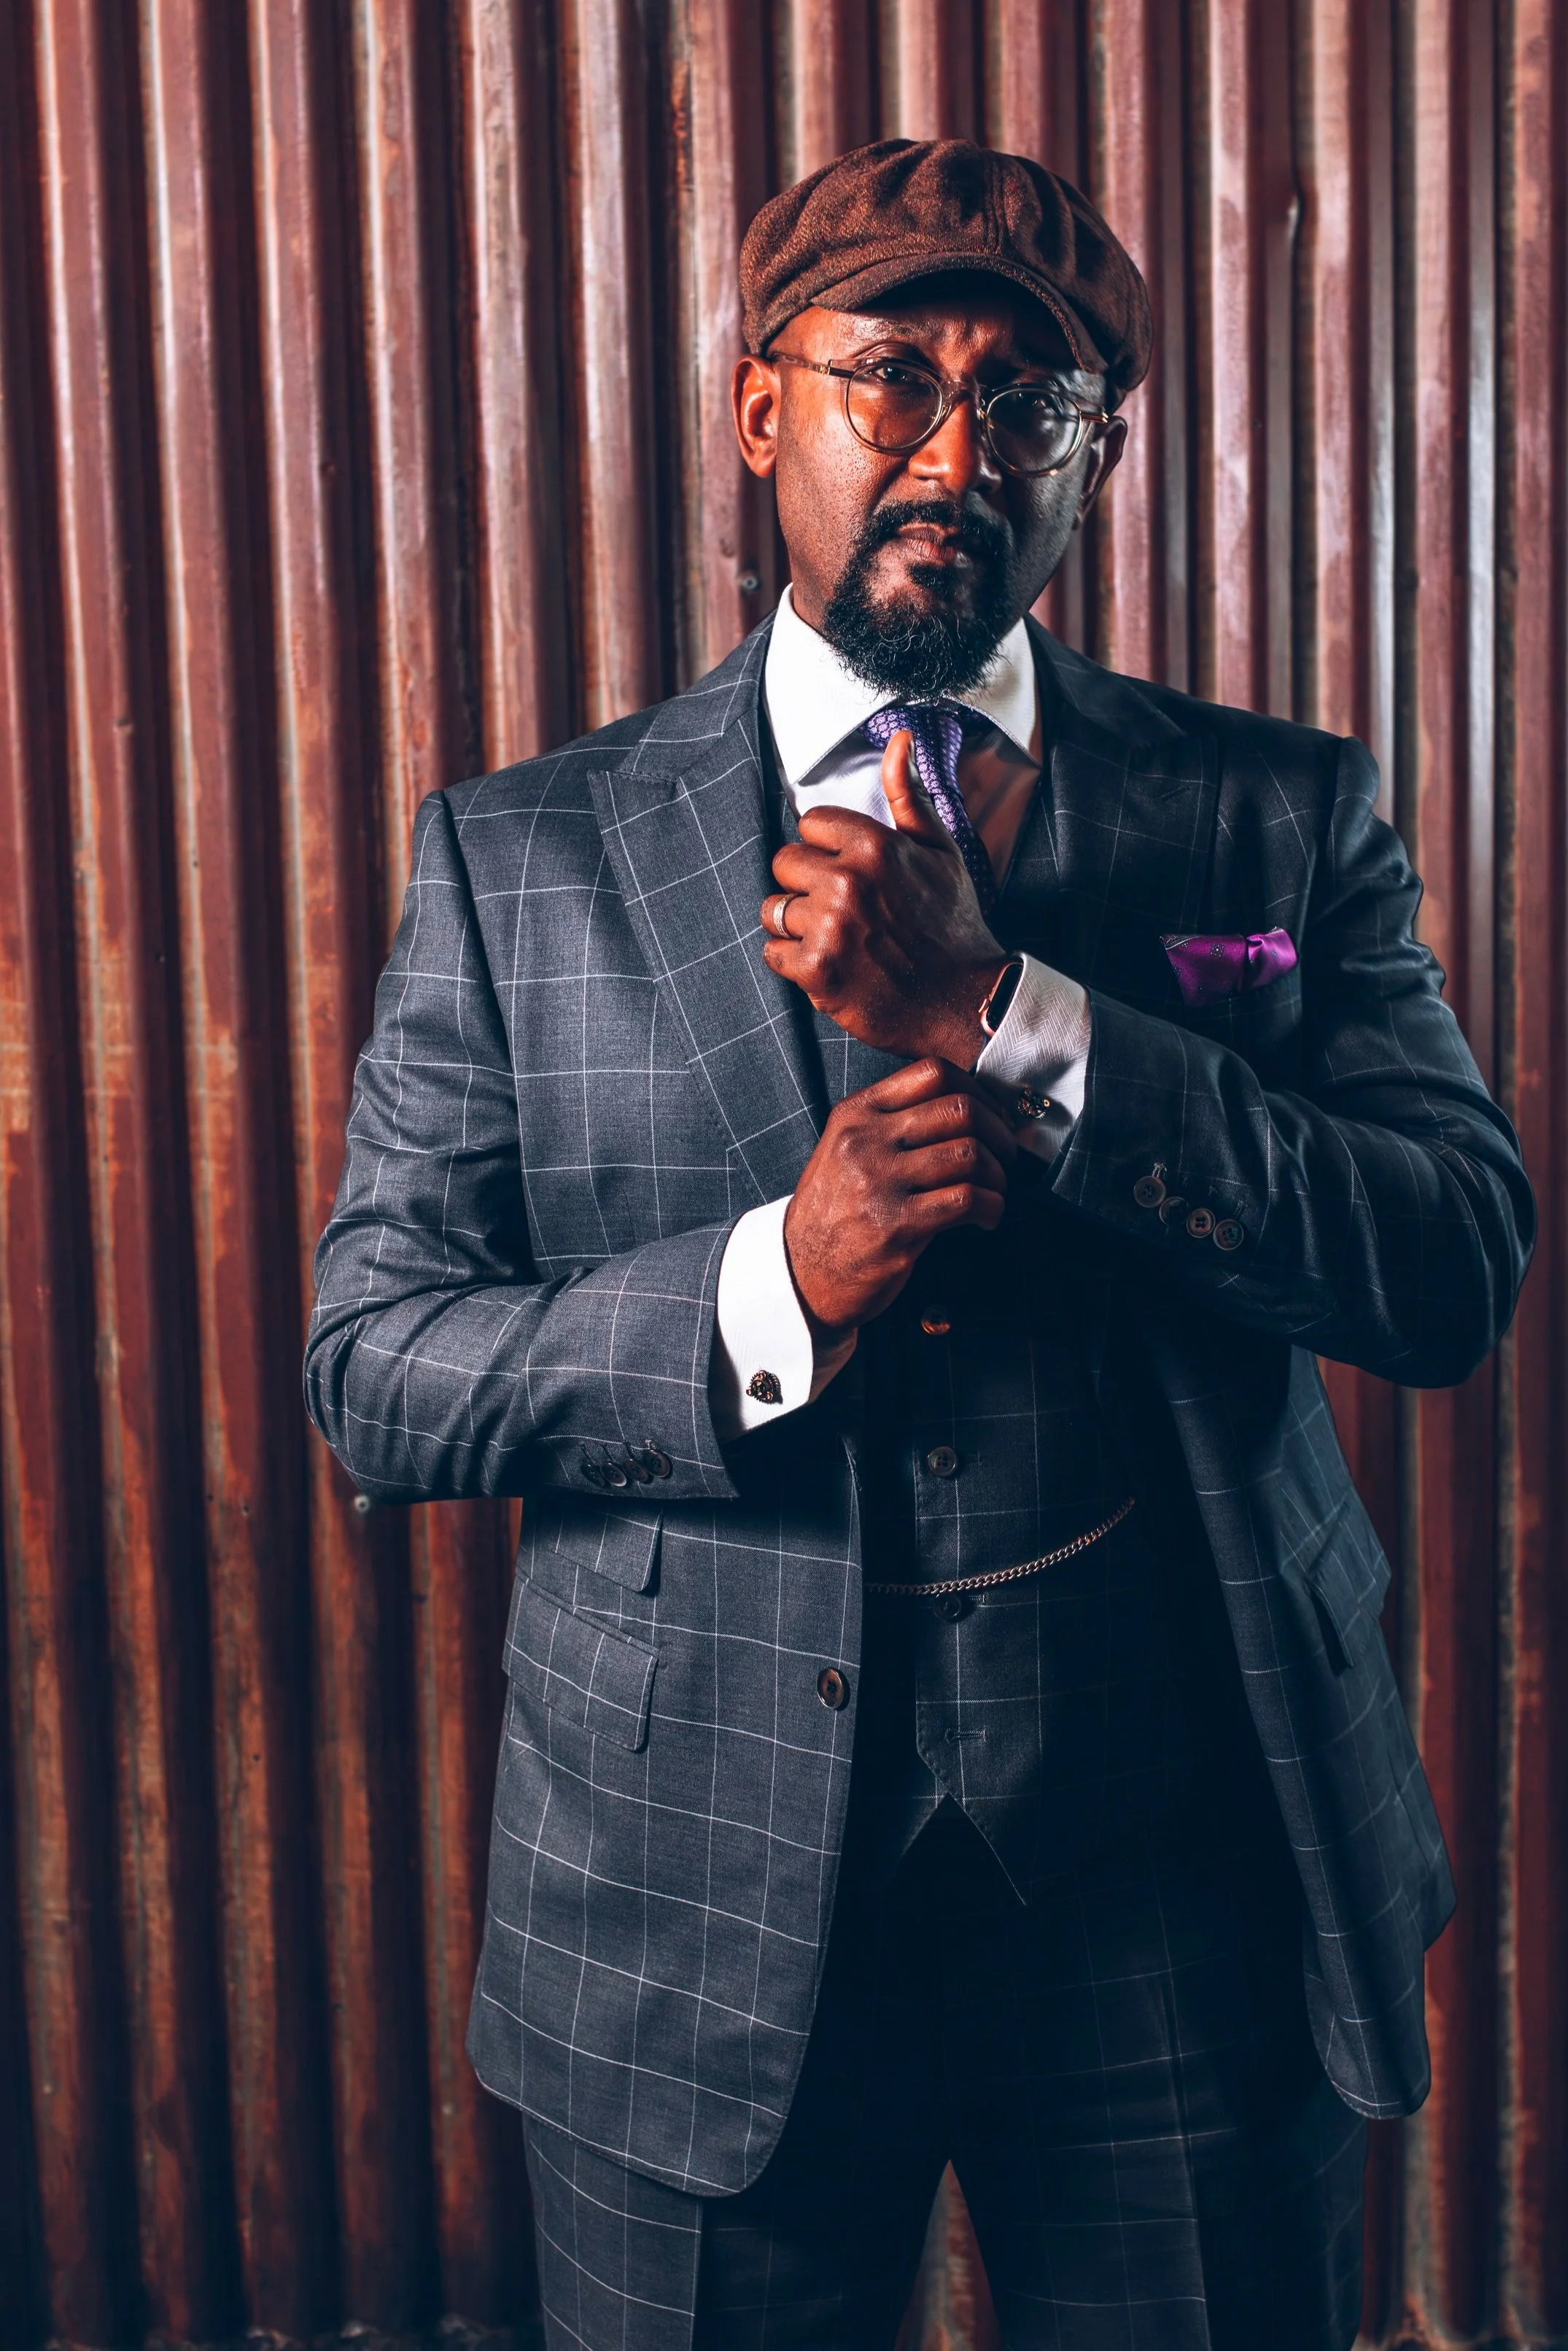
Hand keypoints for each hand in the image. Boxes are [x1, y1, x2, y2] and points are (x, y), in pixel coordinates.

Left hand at [761, 729, 1008, 1065]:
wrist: (965, 1001)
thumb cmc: (952, 926)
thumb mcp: (940, 853)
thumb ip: (908, 797)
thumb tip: (899, 738)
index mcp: (876, 846)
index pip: (811, 824)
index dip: (828, 850)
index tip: (850, 873)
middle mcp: (849, 882)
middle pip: (784, 863)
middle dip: (805, 885)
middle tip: (840, 910)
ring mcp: (830, 927)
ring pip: (773, 909)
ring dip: (796, 926)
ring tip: (834, 940)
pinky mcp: (817, 971)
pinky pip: (773, 953)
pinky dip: (795, 964)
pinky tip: (830, 967)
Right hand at [783, 1058, 1016, 1341]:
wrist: (801, 1272)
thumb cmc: (835, 1211)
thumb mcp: (846, 1148)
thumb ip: (894, 1122)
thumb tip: (971, 1109)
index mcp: (856, 1114)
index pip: (932, 1073)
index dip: (978, 1091)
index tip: (993, 1115)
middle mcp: (865, 1141)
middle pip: (959, 1109)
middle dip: (999, 1133)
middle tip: (1006, 1156)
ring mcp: (879, 1183)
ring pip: (969, 1153)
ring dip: (998, 1175)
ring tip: (995, 1190)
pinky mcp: (897, 1226)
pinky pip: (967, 1199)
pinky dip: (992, 1207)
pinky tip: (987, 1217)